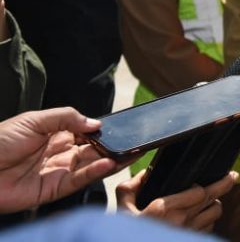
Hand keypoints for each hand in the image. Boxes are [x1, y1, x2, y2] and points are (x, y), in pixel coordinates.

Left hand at [0, 107, 119, 212]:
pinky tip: (109, 163)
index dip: (103, 130)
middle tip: (134, 141)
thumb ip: (67, 118)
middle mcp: (59, 154)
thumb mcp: (35, 120)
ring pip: (90, 166)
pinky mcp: (52, 190)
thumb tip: (95, 123)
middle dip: (113, 146)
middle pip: (93, 150)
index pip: (86, 132)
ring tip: (130, 153)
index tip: (122, 127)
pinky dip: (95, 173)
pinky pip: (78, 181)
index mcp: (55, 135)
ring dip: (111, 160)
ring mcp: (57, 172)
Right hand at [118, 169, 236, 231]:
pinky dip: (208, 221)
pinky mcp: (190, 241)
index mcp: (163, 209)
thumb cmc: (127, 232)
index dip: (200, 185)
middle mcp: (180, 222)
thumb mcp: (121, 207)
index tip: (196, 182)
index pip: (198, 192)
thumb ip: (130, 187)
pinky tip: (202, 217)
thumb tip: (145, 174)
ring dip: (214, 205)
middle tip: (232, 176)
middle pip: (213, 201)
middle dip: (225, 185)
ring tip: (212, 199)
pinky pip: (208, 229)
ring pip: (214, 215)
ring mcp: (187, 234)